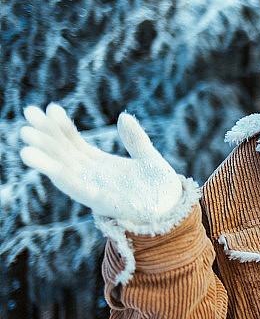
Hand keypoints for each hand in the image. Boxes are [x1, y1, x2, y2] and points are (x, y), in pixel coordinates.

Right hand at [19, 103, 181, 225]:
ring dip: (45, 161)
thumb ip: (136, 139)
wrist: (174, 211)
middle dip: (45, 136)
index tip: (49, 107)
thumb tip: (124, 116)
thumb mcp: (148, 157)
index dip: (61, 126)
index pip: (74, 142)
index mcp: (100, 164)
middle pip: (63, 154)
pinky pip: (82, 192)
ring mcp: (96, 190)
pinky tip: (55, 170)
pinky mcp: (104, 204)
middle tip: (28, 115)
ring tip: (25, 148)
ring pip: (64, 173)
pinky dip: (68, 180)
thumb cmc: (160, 188)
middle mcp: (93, 177)